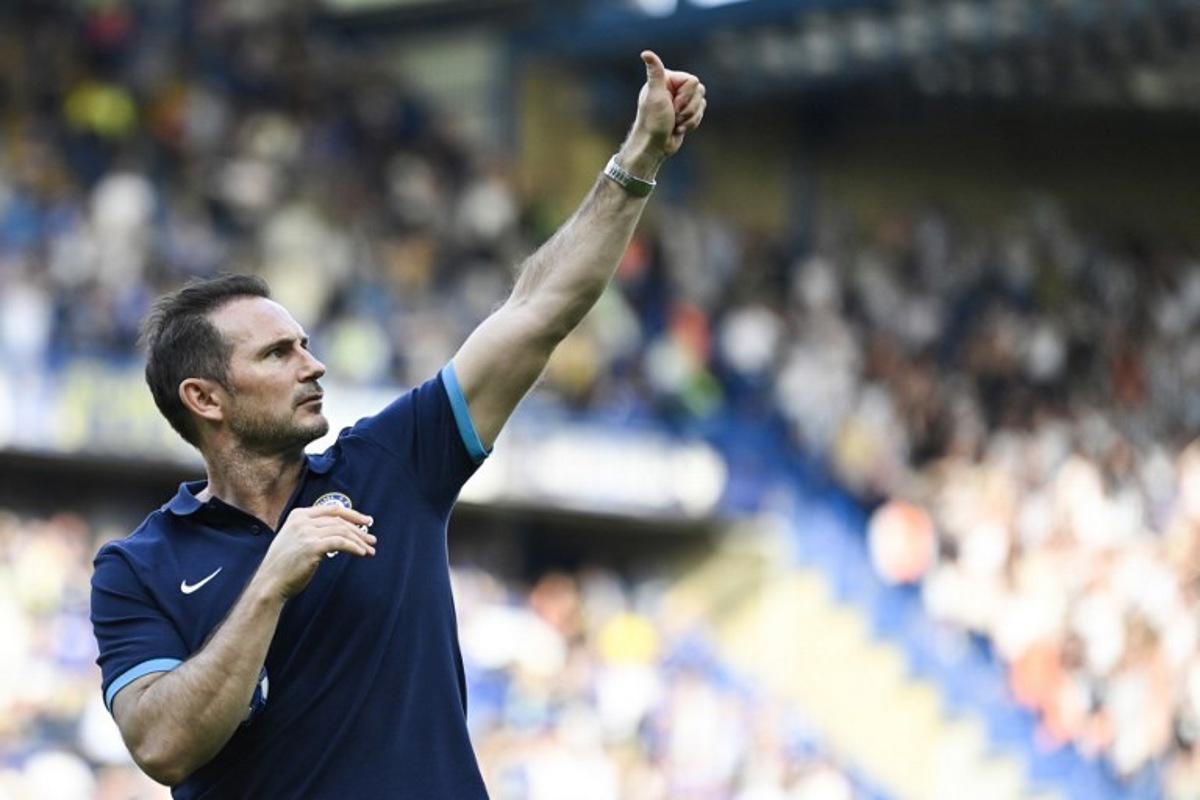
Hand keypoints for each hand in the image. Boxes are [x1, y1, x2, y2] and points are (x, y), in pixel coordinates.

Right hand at [254, 505, 375, 599]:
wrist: (269, 583)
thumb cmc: (284, 566)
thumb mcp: (296, 540)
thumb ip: (313, 531)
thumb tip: (341, 531)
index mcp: (298, 515)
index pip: (332, 509)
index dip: (352, 515)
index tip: (366, 522)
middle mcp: (302, 521)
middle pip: (340, 521)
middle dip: (359, 530)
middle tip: (372, 539)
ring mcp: (306, 533)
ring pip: (342, 531)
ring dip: (359, 541)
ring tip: (370, 550)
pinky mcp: (312, 546)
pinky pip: (340, 543)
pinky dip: (354, 547)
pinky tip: (362, 554)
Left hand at [621, 50, 706, 176]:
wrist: (654, 146)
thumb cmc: (653, 122)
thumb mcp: (655, 96)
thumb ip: (655, 74)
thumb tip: (645, 53)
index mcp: (667, 78)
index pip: (693, 81)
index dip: (686, 97)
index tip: (671, 106)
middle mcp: (674, 86)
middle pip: (700, 91)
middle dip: (688, 109)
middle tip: (672, 116)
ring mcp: (681, 99)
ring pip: (701, 103)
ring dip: (690, 118)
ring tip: (675, 124)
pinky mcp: (686, 111)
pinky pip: (701, 112)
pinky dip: (692, 123)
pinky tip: (679, 128)